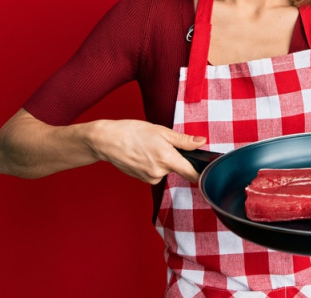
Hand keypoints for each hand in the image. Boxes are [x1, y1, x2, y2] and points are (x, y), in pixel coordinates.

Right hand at [89, 120, 206, 183]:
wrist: (107, 141)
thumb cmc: (132, 132)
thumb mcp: (161, 131)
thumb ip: (184, 140)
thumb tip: (202, 142)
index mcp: (167, 159)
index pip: (192, 174)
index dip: (199, 171)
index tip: (203, 166)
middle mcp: (159, 172)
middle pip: (178, 169)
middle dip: (175, 158)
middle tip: (162, 144)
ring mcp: (150, 178)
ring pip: (166, 170)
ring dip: (162, 161)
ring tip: (148, 148)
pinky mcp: (142, 179)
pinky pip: (155, 173)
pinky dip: (153, 164)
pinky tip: (142, 154)